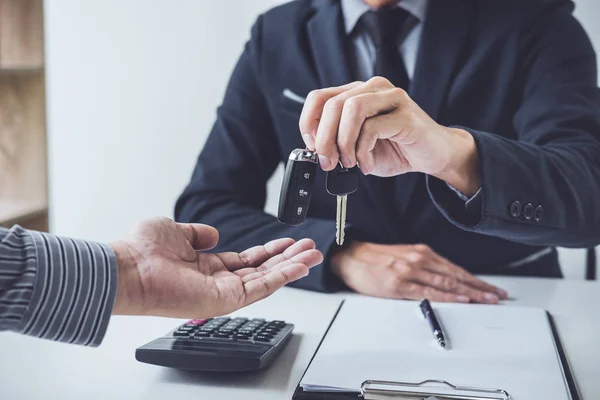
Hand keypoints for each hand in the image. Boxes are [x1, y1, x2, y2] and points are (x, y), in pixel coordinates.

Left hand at [110, 217, 322, 317]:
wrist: (128, 268)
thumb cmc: (142, 251)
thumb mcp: (176, 231)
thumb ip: (198, 233)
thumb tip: (213, 234)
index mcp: (207, 266)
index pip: (247, 261)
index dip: (269, 251)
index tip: (288, 241)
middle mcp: (218, 281)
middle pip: (262, 271)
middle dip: (288, 259)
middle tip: (311, 248)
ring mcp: (222, 293)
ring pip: (267, 280)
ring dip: (292, 267)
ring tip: (313, 255)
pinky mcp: (225, 300)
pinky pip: (261, 288)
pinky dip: (283, 277)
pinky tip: (299, 266)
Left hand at [299, 77, 480, 195]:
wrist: (433, 155)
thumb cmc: (396, 148)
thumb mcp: (356, 147)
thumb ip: (336, 142)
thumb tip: (315, 149)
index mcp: (357, 93)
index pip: (319, 97)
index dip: (309, 123)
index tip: (312, 147)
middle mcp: (373, 89)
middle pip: (333, 105)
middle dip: (324, 139)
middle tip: (328, 163)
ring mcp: (391, 97)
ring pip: (351, 109)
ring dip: (343, 142)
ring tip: (349, 162)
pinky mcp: (406, 114)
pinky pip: (373, 128)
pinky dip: (363, 151)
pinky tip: (367, 164)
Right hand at [330, 241, 507, 303]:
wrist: (350, 257)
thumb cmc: (374, 259)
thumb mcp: (403, 256)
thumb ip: (423, 266)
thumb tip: (445, 281)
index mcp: (421, 253)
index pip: (455, 269)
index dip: (476, 280)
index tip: (491, 288)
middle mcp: (419, 259)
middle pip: (456, 276)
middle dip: (480, 287)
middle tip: (498, 296)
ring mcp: (410, 271)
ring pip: (447, 283)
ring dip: (471, 292)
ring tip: (487, 300)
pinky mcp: (399, 284)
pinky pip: (428, 292)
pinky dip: (448, 296)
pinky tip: (460, 299)